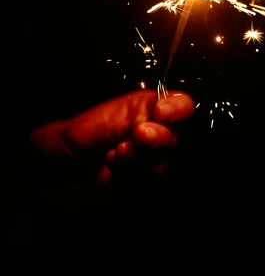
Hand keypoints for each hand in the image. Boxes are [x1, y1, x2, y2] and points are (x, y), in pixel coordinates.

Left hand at [30, 89, 194, 183]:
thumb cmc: (79, 135)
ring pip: (162, 165)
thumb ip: (140, 114)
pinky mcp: (138, 188)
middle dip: (159, 137)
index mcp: (149, 111)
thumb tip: (166, 107)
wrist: (54, 170)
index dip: (178, 109)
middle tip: (139, 134)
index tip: (162, 113)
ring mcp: (146, 163)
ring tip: (114, 153)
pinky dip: (128, 178)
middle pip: (175, 138)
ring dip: (139, 159)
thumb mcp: (109, 118)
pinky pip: (145, 187)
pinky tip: (109, 169)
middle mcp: (153, 135)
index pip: (181, 106)